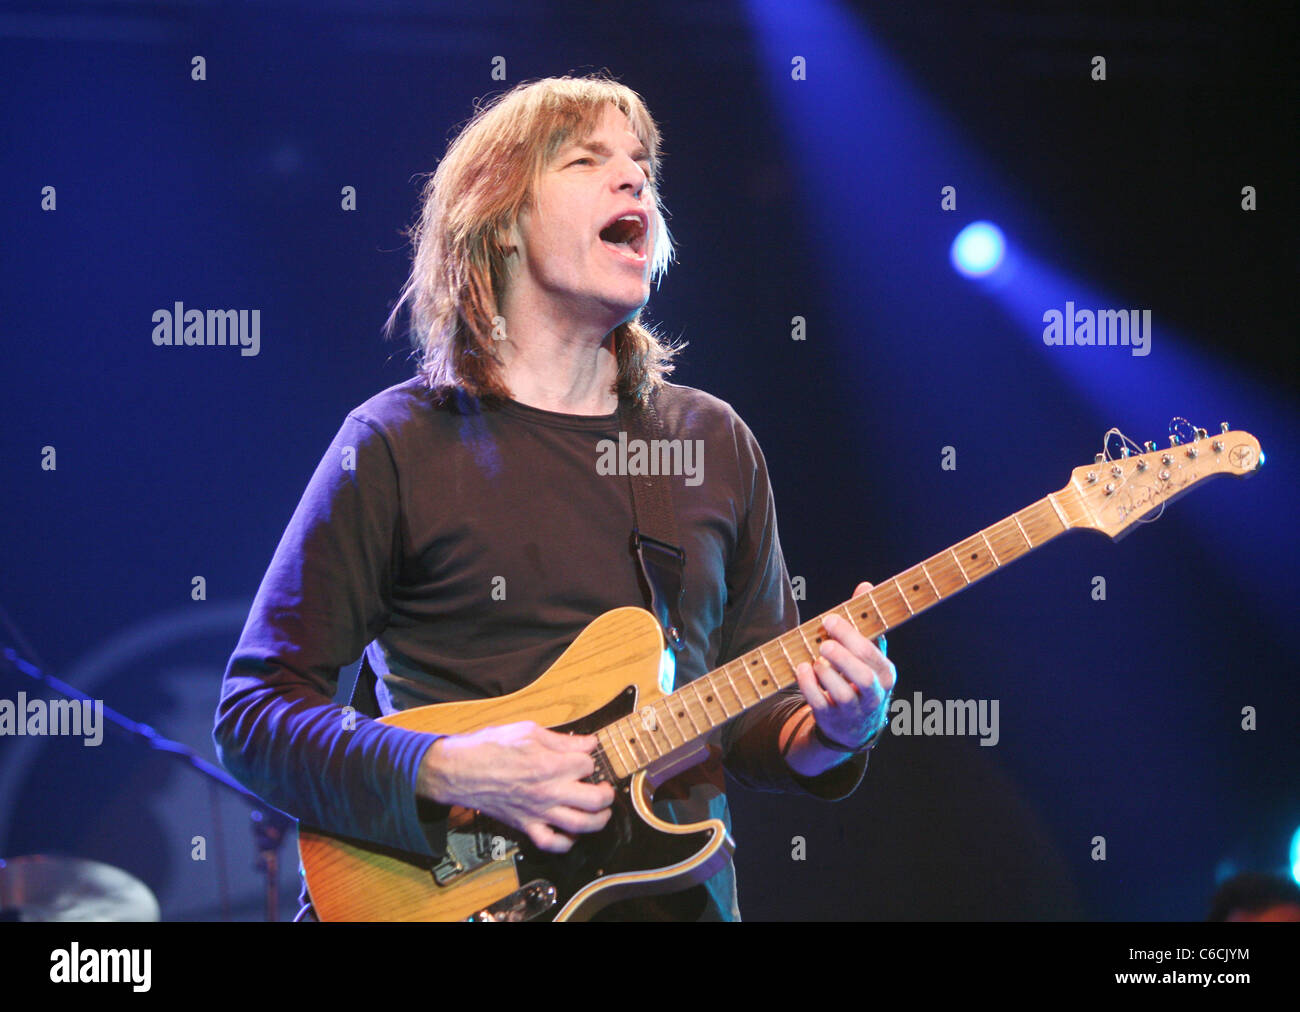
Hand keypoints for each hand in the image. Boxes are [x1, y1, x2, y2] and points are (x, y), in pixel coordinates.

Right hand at [417, 721, 614, 853]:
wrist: (459, 771)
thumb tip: (588, 742)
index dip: (589, 758)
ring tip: (601, 812)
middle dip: (607, 792)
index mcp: (550, 765)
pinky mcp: (526, 826)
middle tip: (605, 788)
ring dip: (599, 819)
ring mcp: (539, 812)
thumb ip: (562, 740)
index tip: (585, 756)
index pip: (588, 764)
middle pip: (596, 799)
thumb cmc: (489, 747)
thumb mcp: (528, 731)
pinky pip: (552, 843)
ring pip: (582, 825)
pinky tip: (572, 833)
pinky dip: (567, 842)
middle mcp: (549, 791)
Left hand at [792, 581, 895, 749]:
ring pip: (844, 695)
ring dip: (826, 673)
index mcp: (885, 673)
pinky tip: (802, 669)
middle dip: (842, 657)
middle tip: (823, 642)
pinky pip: (821, 705)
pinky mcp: (833, 720)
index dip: (850, 635)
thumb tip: (865, 585)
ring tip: (816, 659)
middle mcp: (874, 694)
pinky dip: (809, 687)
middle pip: (863, 677)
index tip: (829, 619)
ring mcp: (854, 711)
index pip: (871, 653)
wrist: (854, 725)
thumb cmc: (859, 676)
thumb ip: (864, 621)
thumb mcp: (867, 652)